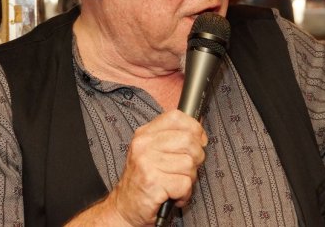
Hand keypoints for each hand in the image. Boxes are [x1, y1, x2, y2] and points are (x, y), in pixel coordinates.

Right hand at [108, 110, 207, 225]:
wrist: (125, 207)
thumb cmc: (144, 179)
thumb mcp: (152, 152)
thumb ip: (173, 138)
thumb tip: (200, 130)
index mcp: (145, 134)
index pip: (176, 117)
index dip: (194, 128)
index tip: (198, 141)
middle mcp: (143, 145)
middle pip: (188, 141)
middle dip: (196, 157)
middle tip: (188, 168)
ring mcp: (146, 163)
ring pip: (189, 164)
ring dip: (189, 178)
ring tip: (176, 183)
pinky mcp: (152, 183)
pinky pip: (184, 184)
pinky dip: (184, 194)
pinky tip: (174, 195)